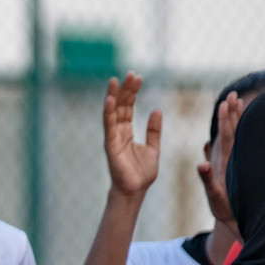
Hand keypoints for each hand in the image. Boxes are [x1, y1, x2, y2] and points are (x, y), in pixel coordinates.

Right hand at [102, 73, 161, 199]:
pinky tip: (110, 100)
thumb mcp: (153, 148)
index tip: (138, 77)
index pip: (128, 108)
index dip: (133, 92)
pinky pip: (108, 126)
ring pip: (112, 112)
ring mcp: (112, 138)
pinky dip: (108, 112)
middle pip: (121, 106)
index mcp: (127, 132)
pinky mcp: (110, 145)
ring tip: (116, 80)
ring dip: (114, 96)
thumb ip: (154, 130)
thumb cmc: (142, 174)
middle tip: (131, 74)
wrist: (135, 191)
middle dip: (125, 90)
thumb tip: (157, 110)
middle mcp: (118, 132)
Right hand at [197, 91, 244, 227]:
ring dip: (236, 119)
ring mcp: (233, 162)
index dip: (227, 118)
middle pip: (234, 130)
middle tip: (234, 94)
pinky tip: (229, 129)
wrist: (236, 220)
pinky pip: (233, 146)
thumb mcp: (214, 195)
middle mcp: (232, 159)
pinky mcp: (232, 167)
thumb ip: (207, 179)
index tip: (227, 101)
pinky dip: (231, 134)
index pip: (228, 135)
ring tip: (238, 103)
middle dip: (234, 112)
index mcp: (227, 162)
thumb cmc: (225, 209)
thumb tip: (201, 164)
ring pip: (236, 136)